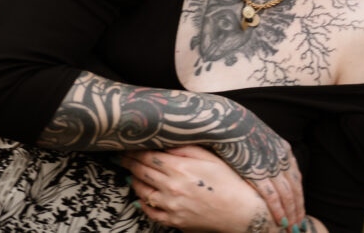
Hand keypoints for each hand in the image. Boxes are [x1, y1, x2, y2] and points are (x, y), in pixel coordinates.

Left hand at [122, 146, 304, 231]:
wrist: (242, 212)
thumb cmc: (229, 181)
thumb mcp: (210, 157)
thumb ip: (185, 148)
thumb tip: (165, 141)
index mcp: (180, 168)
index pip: (148, 156)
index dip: (134, 150)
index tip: (127, 145)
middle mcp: (172, 188)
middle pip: (141, 171)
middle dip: (129, 162)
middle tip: (121, 157)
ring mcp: (171, 207)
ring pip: (142, 191)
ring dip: (134, 180)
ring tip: (131, 173)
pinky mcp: (174, 221)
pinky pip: (150, 212)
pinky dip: (142, 202)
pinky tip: (142, 196)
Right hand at [210, 122, 304, 228]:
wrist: (226, 122)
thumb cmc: (237, 129)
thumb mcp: (259, 138)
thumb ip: (265, 152)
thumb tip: (264, 165)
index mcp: (283, 149)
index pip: (296, 178)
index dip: (299, 196)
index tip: (299, 209)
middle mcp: (282, 158)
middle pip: (295, 189)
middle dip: (298, 208)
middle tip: (299, 224)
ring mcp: (272, 166)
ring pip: (288, 195)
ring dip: (291, 213)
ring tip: (291, 227)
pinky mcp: (259, 173)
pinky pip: (273, 196)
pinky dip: (278, 211)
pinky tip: (280, 221)